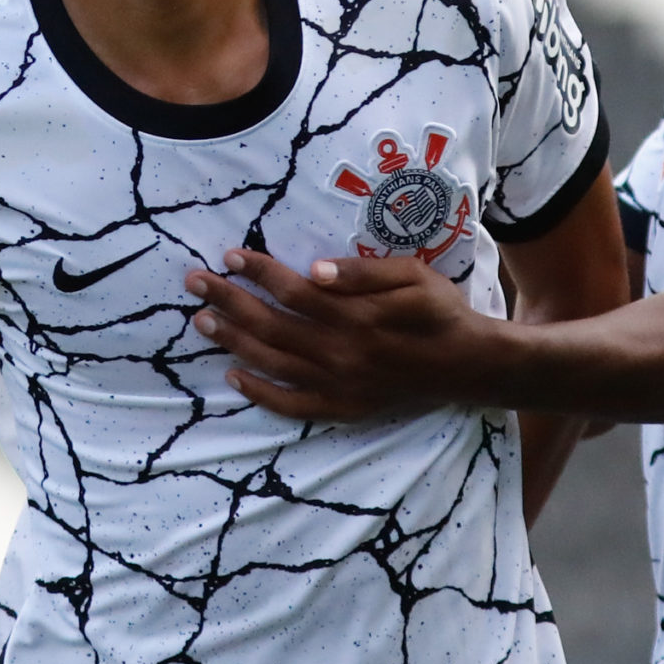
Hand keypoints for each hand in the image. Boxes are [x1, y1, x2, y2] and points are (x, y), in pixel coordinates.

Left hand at [186, 249, 493, 419]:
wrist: (469, 366)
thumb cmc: (441, 312)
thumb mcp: (414, 277)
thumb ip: (363, 273)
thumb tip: (313, 270)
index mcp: (358, 317)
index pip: (294, 291)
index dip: (259, 272)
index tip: (230, 255)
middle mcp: (343, 353)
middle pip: (273, 326)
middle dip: (229, 301)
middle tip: (194, 283)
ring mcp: (341, 385)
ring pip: (274, 363)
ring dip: (234, 342)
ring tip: (202, 322)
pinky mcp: (344, 408)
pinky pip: (293, 405)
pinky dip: (261, 393)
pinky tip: (234, 376)